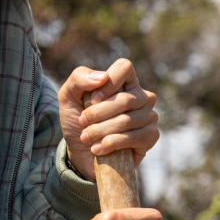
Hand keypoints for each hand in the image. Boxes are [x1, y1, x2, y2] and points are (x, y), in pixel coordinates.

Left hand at [57, 59, 158, 181]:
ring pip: (127, 120)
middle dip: (97, 114)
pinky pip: (135, 138)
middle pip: (124, 99)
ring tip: (87, 138)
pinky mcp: (151, 136)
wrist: (80, 152)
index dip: (108, 84)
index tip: (92, 100)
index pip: (124, 67)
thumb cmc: (77, 120)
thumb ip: (79, 78)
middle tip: (82, 123)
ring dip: (100, 131)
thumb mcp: (68, 96)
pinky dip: (111, 144)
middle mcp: (141, 96)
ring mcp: (149, 116)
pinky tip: (98, 149)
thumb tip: (103, 77)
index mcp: (124, 81)